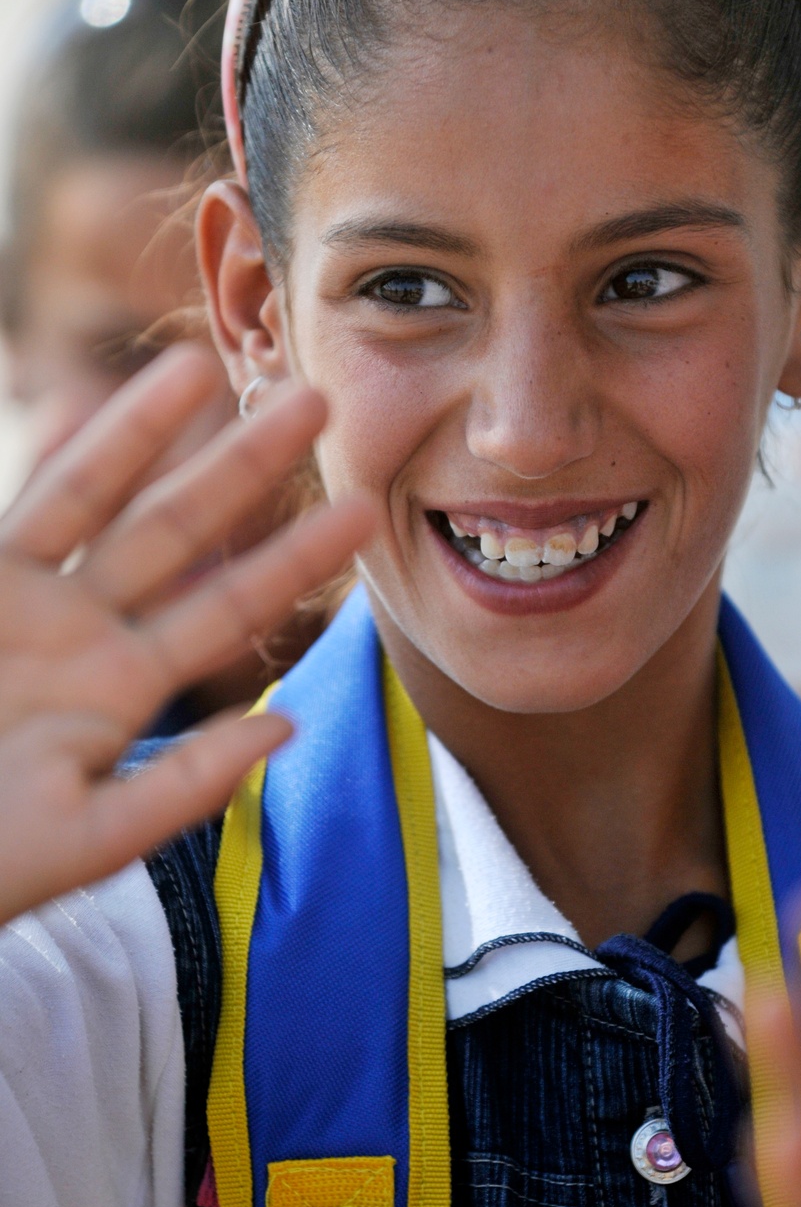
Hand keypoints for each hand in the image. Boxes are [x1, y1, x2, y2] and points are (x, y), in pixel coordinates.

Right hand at [0, 343, 373, 922]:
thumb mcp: (80, 841)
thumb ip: (179, 789)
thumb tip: (284, 728)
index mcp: (122, 692)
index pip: (226, 608)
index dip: (293, 558)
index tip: (361, 511)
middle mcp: (81, 633)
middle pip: (177, 531)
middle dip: (243, 468)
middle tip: (316, 400)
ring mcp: (22, 601)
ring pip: (96, 500)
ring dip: (148, 433)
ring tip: (204, 365)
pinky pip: (27, 512)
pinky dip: (58, 456)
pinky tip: (87, 397)